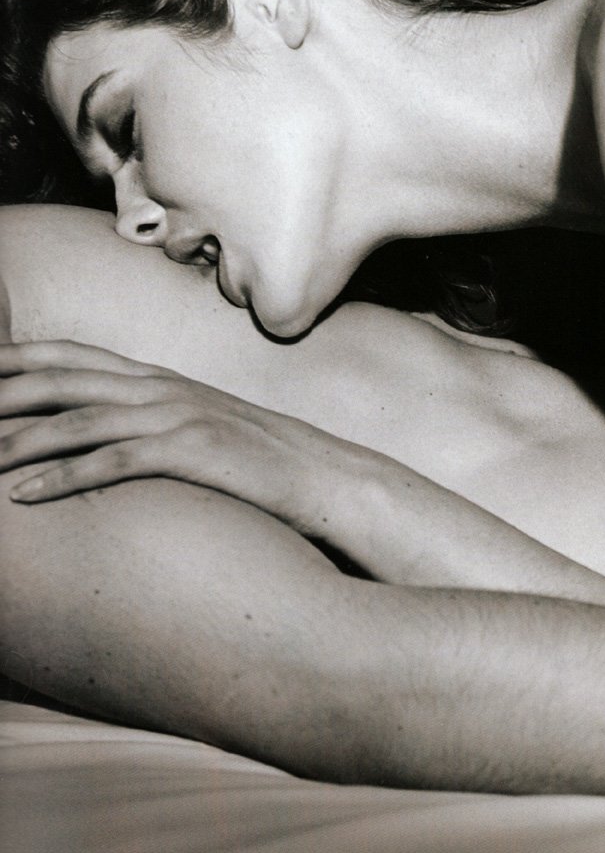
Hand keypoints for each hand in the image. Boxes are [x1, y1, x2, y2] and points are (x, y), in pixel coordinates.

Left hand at [0, 340, 389, 536]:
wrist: (324, 477)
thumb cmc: (261, 462)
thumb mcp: (203, 431)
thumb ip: (156, 423)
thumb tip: (111, 436)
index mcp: (162, 380)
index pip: (75, 356)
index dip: (19, 357)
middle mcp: (164, 389)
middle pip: (65, 379)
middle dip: (2, 390)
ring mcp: (180, 416)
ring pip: (79, 419)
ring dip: (17, 438)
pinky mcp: (195, 451)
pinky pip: (115, 462)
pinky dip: (63, 478)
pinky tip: (22, 496)